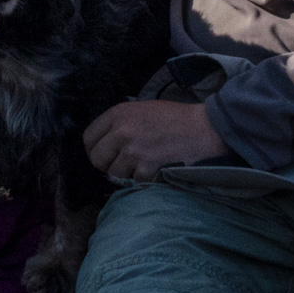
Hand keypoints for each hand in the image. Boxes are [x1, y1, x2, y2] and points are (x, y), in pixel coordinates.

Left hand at [84, 100, 228, 182]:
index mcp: (118, 114)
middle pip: (97, 159)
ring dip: (127, 174)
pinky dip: (144, 180)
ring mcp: (133, 151)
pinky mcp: (146, 168)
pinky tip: (156, 170)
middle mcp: (121, 132)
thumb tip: (105, 144)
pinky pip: (134, 182)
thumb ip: (120, 124)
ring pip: (114, 174)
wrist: (204, 128)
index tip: (105, 155)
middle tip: (123, 165)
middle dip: (108, 165)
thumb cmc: (175, 118)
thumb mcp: (142, 110)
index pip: (88, 138)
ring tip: (143, 166)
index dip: (95, 149)